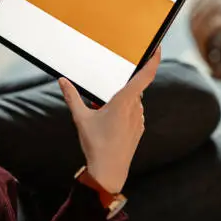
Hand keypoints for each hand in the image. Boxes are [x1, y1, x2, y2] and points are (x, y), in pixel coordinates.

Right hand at [59, 48, 161, 193]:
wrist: (109, 172)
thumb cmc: (96, 145)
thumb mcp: (80, 118)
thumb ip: (72, 97)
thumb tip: (62, 81)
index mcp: (124, 101)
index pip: (145, 75)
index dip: (154, 60)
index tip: (158, 48)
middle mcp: (136, 108)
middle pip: (134, 88)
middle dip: (122, 86)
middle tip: (107, 91)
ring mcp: (139, 120)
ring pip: (133, 101)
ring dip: (122, 100)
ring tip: (104, 111)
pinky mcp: (139, 129)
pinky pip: (133, 113)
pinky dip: (124, 112)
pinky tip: (110, 123)